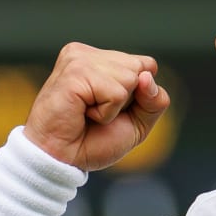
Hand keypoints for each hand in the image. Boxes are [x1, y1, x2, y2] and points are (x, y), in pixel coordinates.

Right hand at [24, 42, 169, 171]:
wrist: (61, 161)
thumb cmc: (91, 142)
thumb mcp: (137, 124)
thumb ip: (154, 101)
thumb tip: (147, 76)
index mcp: (99, 59)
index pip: (146, 65)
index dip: (139, 95)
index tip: (108, 110)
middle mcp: (88, 54)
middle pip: (142, 69)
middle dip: (128, 101)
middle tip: (96, 114)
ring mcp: (80, 59)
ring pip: (131, 78)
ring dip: (114, 108)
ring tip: (87, 113)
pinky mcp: (75, 72)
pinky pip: (116, 92)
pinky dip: (105, 113)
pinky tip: (82, 114)